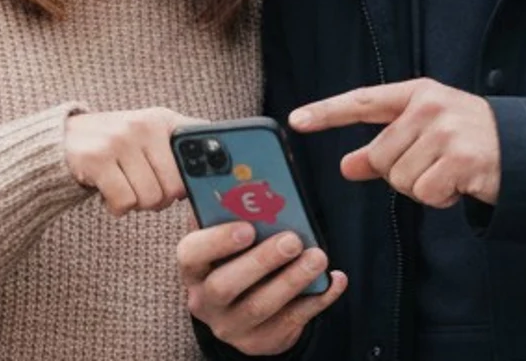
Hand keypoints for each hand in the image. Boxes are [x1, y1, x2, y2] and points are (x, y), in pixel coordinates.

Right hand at [65, 108, 194, 216]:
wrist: (64, 139)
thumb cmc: (116, 143)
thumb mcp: (150, 133)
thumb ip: (180, 145)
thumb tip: (217, 169)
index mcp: (163, 120)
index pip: (199, 151)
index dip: (198, 178)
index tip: (189, 189)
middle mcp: (143, 126)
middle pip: (174, 188)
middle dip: (161, 199)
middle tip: (144, 190)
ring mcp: (120, 140)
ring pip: (149, 198)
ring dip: (137, 204)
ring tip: (124, 187)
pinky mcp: (97, 159)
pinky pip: (124, 202)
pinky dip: (117, 208)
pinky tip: (109, 193)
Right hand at [180, 220, 346, 353]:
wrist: (243, 309)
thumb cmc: (237, 258)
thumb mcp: (230, 237)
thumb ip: (234, 214)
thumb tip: (256, 184)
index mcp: (194, 267)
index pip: (190, 254)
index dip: (217, 240)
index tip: (248, 227)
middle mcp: (205, 300)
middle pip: (225, 284)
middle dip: (261, 260)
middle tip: (292, 240)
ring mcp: (231, 325)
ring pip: (259, 306)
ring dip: (292, 280)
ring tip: (318, 257)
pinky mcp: (259, 341)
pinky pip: (291, 321)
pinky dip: (317, 299)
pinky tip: (334, 280)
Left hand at [290, 79, 500, 207]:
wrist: (525, 150)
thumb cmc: (470, 141)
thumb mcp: (427, 135)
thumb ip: (385, 148)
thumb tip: (347, 165)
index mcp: (418, 94)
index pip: (363, 101)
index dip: (327, 112)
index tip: (296, 120)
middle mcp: (429, 107)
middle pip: (380, 156)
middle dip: (399, 172)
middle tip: (432, 166)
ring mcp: (446, 131)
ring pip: (400, 179)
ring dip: (422, 188)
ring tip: (449, 173)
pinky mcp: (460, 158)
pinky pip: (424, 193)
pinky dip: (439, 198)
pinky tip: (459, 185)